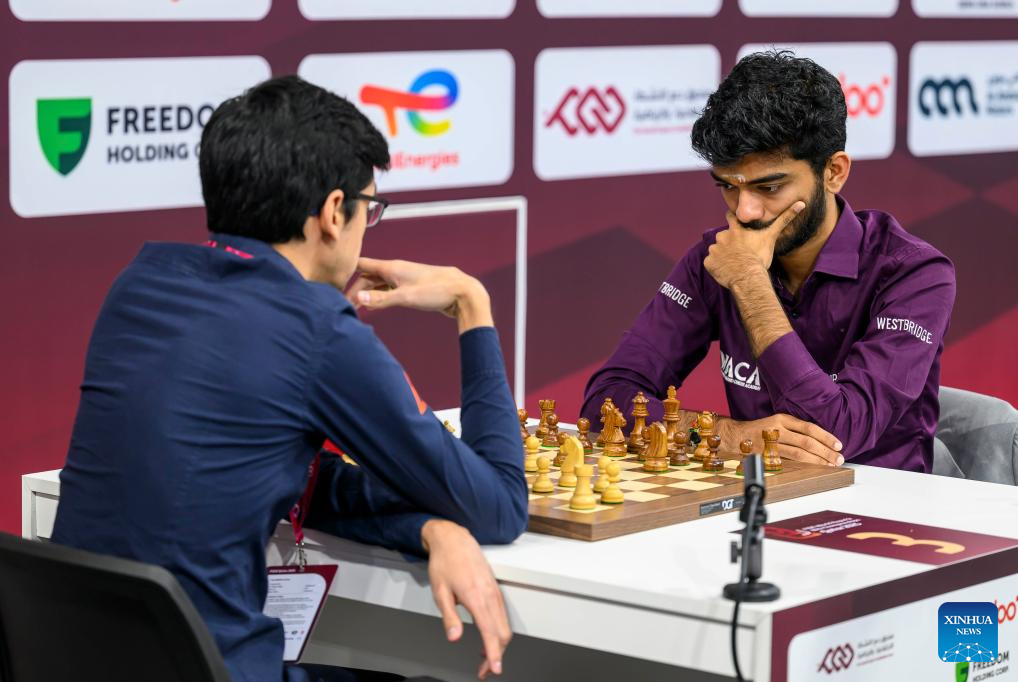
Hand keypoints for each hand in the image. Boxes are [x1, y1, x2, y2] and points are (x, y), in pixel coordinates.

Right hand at [347, 258, 493, 332]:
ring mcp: (404, 278)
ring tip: (357, 307)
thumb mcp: (406, 297)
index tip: (331, 279)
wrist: (463, 293)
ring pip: (379, 283)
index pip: (362, 265)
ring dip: (367, 293)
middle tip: (344, 305)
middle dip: (355, 288)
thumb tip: (358, 298)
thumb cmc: (437, 291)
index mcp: (392, 268)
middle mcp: (396, 270)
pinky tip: (377, 305)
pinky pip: (389, 289)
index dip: (346, 270)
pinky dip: (380, 296)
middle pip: (368, 276)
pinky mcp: (412, 288)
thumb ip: (382, 299)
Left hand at [422, 519, 511, 678]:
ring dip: (498, 644)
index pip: (490, 632)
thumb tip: (454, 637)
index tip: (493, 668)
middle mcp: (490, 595)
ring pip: (504, 625)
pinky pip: (502, 615)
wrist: (454, 539)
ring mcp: (494, 591)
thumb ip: (449, 617)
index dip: (493, 654)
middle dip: (496, 654)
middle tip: (484, 669)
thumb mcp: (440, 592)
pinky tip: (488, 637)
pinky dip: (498, 631)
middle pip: (502, 633)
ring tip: (485, 657)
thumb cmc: (445, 563)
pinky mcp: (495, 589)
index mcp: (476, 597)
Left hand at [704, 201, 804, 288]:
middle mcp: (722, 237)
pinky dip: (716, 266)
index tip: (732, 220)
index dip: (731, 218)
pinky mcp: (708, 263)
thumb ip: (784, 219)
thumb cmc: (760, 257)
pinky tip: (725, 270)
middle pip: (722, 236)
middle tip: (737, 252)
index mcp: (735, 230)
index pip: (730, 217)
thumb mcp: (771, 236)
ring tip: (732, 263)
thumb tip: (801, 203)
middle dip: (727, 242)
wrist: (748, 276)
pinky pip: (710, 263)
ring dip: (721, 255)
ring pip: (715, 250)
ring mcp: (714, 250)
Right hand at [717, 413, 843, 465]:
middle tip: (839, 458)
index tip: (839, 445)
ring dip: (818, 460)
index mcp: (782, 419)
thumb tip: (818, 440)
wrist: (735, 436)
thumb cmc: (758, 430)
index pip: (809, 428)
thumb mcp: (776, 422)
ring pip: (800, 453)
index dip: (826, 436)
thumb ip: (794, 429)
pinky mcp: (768, 455)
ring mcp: (772, 443)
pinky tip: (813, 468)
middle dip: (826, 451)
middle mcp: (778, 429)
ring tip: (831, 464)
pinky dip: (803, 465)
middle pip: (807, 441)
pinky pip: (789, 461)